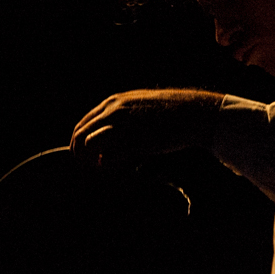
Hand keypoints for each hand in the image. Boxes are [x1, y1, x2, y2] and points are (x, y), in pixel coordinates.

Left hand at [70, 89, 223, 168]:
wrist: (194, 113)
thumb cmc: (172, 113)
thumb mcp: (142, 105)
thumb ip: (125, 115)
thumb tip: (114, 132)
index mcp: (114, 102)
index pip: (83, 124)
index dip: (80, 143)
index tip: (87, 158)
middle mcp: (114, 111)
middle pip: (80, 135)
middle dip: (80, 155)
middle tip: (90, 169)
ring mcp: (123, 125)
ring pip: (89, 145)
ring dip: (91, 161)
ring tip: (103, 171)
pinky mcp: (134, 141)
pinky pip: (108, 158)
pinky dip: (108, 167)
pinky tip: (119, 171)